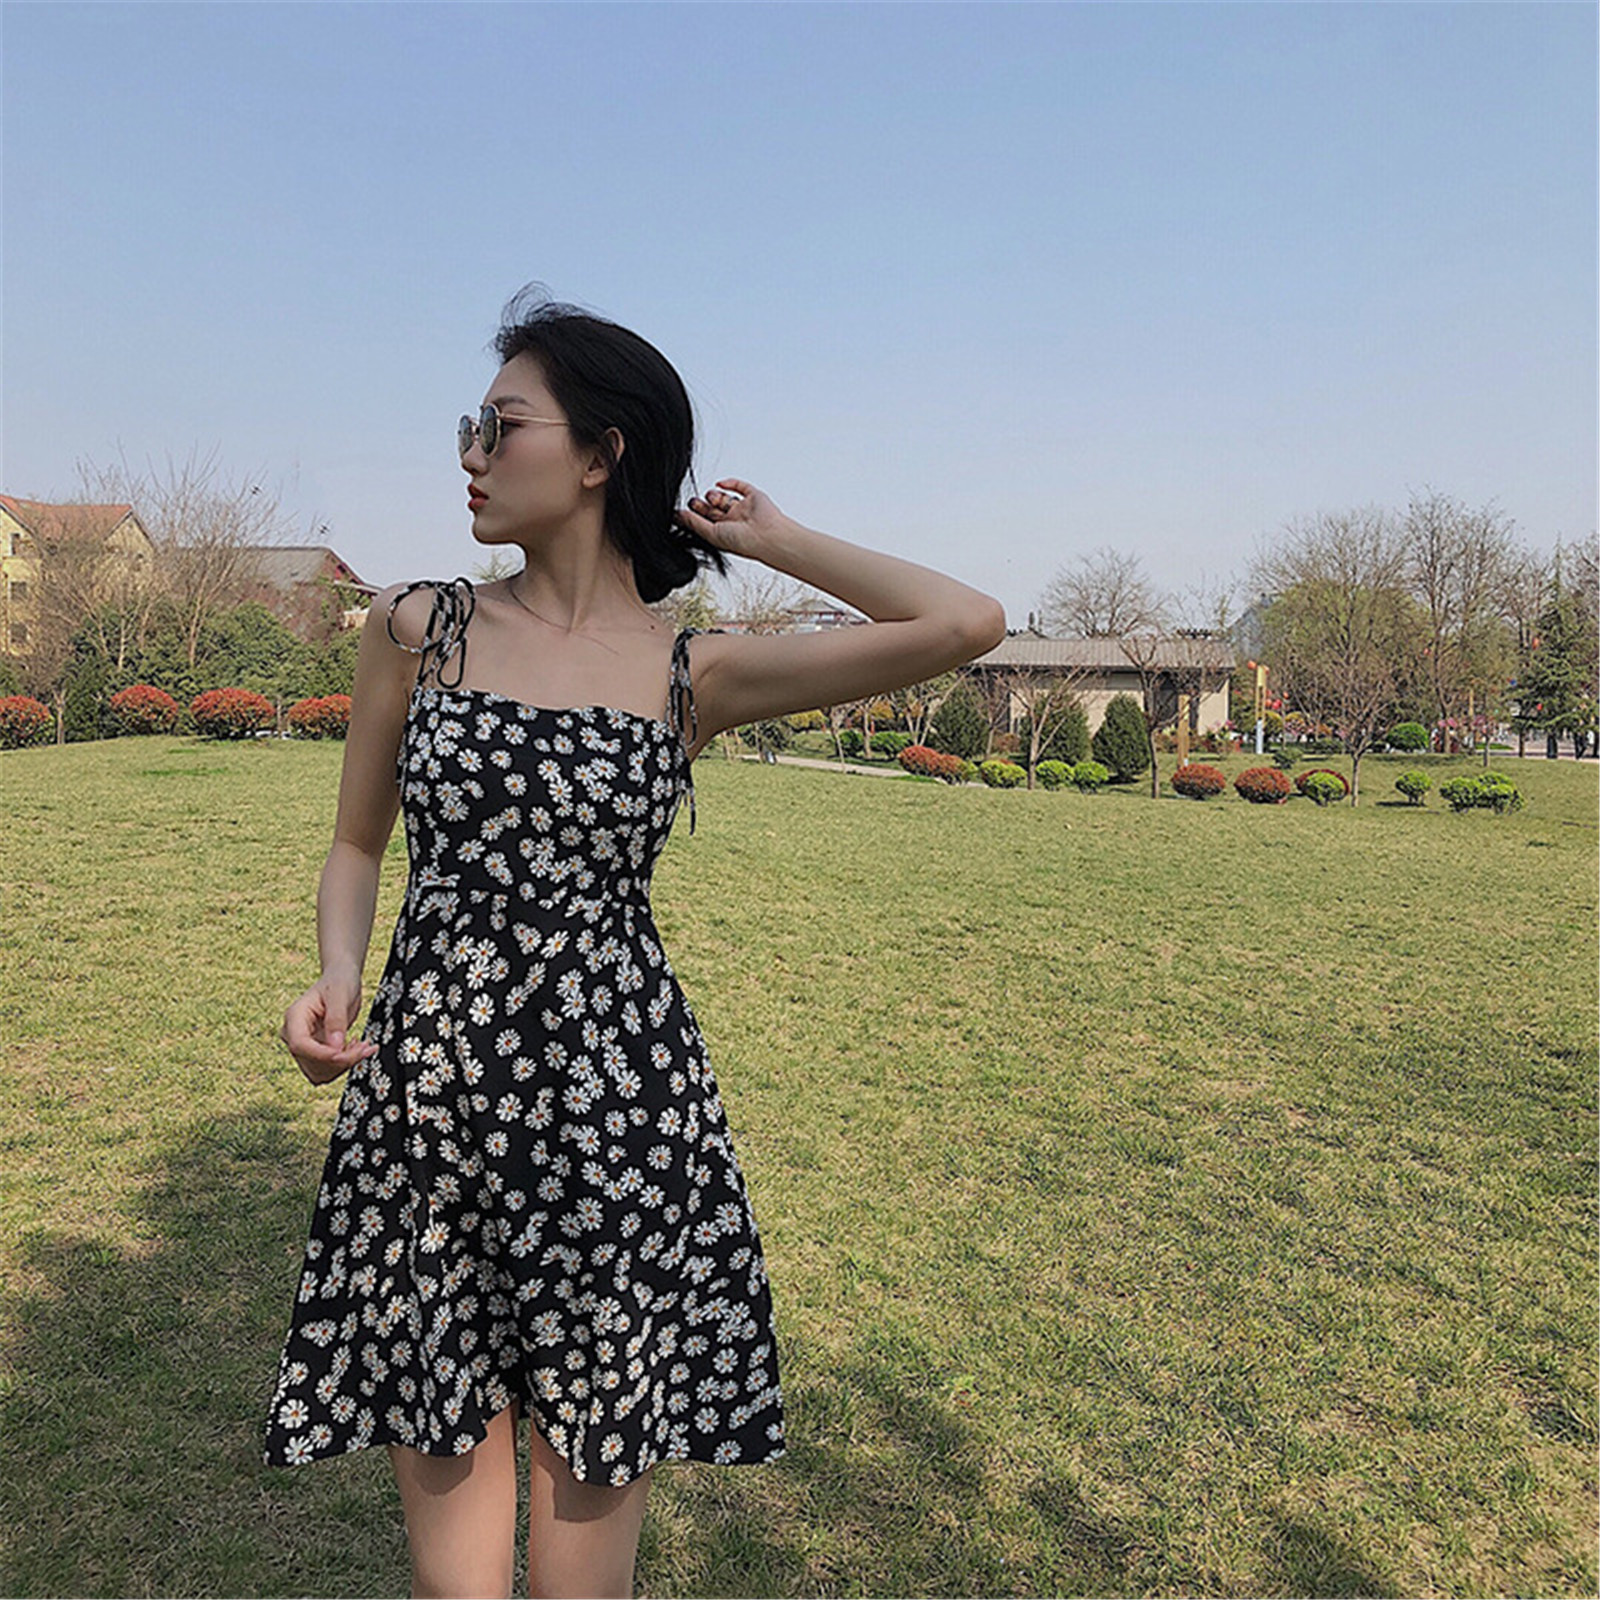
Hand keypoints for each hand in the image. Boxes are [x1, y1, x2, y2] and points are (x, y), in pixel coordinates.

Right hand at [280, 972, 376, 1086]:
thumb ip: (337, 1020)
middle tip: (364, 1047)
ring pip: (319, 1071)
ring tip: (363, 1047)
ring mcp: (305, 1045)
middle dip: (340, 1059)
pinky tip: (358, 1049)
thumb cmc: (339, 982)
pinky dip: (345, 1065)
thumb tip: (335, 1046)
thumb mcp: (340, 995)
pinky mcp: (316, 1052)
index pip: (299, 1045)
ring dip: (344, 1065)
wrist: (341, 981)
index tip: (343, 1052)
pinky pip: (328, 1069)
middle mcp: (295, 1034)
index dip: (321, 1054)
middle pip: (311, 1062)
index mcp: (294, 1017)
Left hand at [675, 479, 791, 559]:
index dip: (694, 516)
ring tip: (712, 497)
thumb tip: (678, 516)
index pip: (705, 522)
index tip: (682, 511)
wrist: (767, 535)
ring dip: (714, 495)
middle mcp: (734, 521)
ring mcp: (744, 508)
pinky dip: (729, 483)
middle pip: (713, 509)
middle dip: (702, 505)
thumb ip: (694, 523)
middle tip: (693, 502)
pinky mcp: (754, 497)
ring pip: (725, 497)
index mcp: (724, 533)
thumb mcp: (711, 534)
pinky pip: (740, 487)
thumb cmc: (744, 542)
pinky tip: (720, 483)